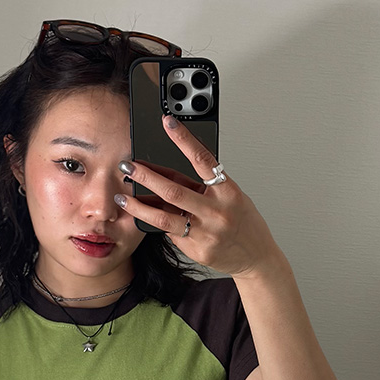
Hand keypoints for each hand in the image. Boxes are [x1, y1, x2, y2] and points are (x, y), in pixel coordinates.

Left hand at [115, 115, 280, 278]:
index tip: (168, 123)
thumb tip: (161, 172)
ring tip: (122, 198)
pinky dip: (159, 224)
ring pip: (163, 217)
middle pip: (173, 190)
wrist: (256, 257)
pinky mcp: (197, 250)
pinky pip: (170, 234)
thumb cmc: (242, 222)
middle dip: (146, 177)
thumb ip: (198, 186)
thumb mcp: (228, 196)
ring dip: (138, 206)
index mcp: (228, 192)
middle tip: (127, 166)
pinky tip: (149, 218)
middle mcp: (217, 212)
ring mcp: (206, 233)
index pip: (203, 159)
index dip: (184, 139)